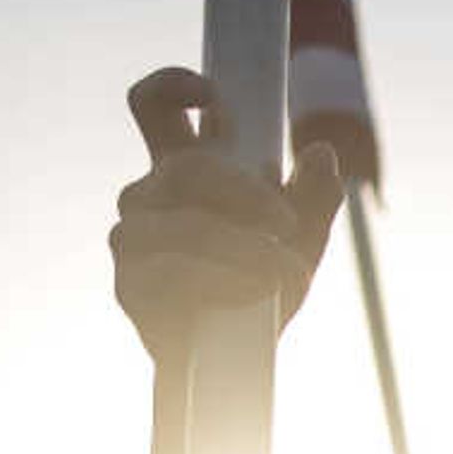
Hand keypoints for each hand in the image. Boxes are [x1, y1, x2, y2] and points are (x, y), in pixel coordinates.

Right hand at [110, 68, 344, 370]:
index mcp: (182, 170)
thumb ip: (315, 196)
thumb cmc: (261, 292)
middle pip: (185, 168)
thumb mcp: (302, 241)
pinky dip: (223, 280)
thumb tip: (321, 153)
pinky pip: (173, 272)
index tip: (214, 95)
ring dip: (244, 248)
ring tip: (282, 273)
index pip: (153, 107)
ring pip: (186, 225)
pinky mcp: (131, 285)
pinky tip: (254, 291)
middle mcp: (148, 196)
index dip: (173, 85)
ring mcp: (133, 240)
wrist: (234, 368)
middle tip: (286, 221)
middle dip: (244, 192)